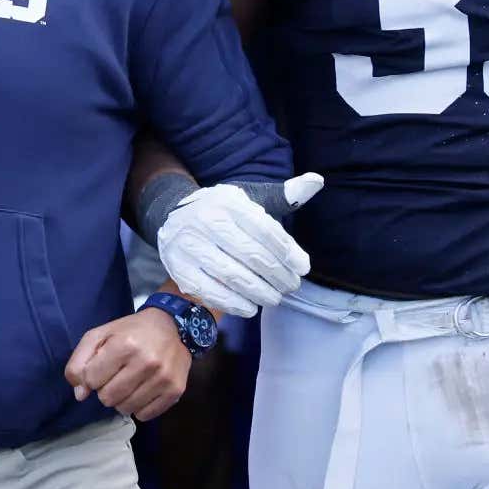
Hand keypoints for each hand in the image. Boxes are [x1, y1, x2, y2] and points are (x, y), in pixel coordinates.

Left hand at [64, 309, 190, 420]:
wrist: (172, 326)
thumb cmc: (131, 331)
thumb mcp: (100, 335)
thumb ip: (80, 362)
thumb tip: (80, 394)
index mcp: (124, 344)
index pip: (92, 380)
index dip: (92, 377)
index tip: (101, 369)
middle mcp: (146, 362)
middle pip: (108, 398)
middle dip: (106, 390)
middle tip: (116, 377)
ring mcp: (163, 378)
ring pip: (126, 409)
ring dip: (122, 400)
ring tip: (129, 383)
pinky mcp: (175, 390)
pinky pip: (145, 415)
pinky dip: (139, 407)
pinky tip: (142, 391)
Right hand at [155, 173, 321, 317]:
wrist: (172, 217)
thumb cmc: (222, 211)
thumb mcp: (249, 198)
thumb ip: (283, 195)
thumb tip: (316, 181)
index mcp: (228, 202)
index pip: (265, 230)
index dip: (288, 252)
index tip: (303, 268)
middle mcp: (205, 220)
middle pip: (251, 255)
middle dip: (277, 275)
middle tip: (291, 287)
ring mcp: (189, 246)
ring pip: (232, 275)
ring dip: (259, 292)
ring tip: (274, 298)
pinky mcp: (179, 269)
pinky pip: (210, 292)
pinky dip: (234, 304)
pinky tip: (250, 307)